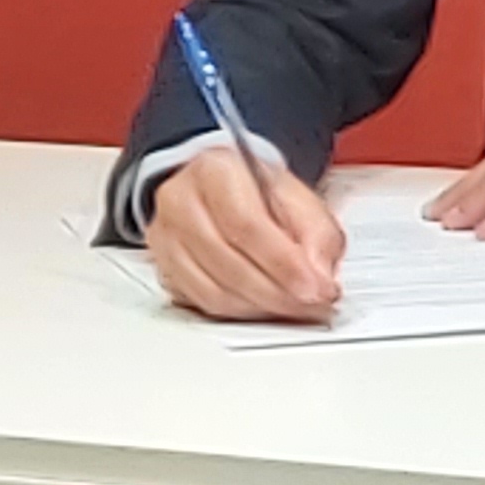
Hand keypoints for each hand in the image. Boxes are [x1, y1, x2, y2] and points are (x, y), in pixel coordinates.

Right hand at [143, 145, 347, 323]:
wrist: (219, 189)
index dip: (283, 263)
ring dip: (262, 308)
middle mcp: (181, 201)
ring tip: (295, 307)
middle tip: (312, 303)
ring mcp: (166, 238)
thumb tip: (319, 280)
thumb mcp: (297, 198)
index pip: (246, 224)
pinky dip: (241, 314)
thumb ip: (316, 234)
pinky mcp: (166, 269)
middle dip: (278, 293)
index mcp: (215, 171)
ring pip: (214, 291)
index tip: (315, 288)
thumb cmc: (255, 192)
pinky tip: (266, 308)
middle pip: (229, 262)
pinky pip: (204, 305)